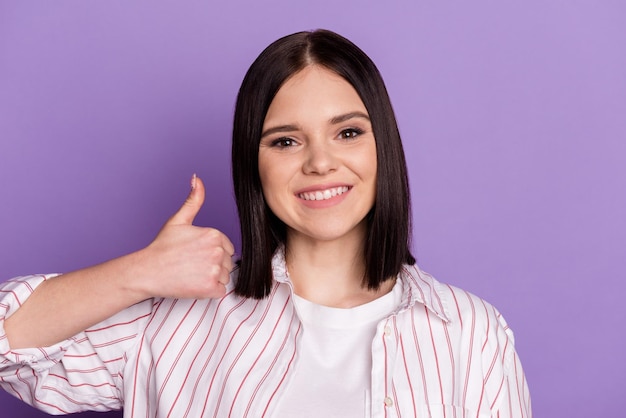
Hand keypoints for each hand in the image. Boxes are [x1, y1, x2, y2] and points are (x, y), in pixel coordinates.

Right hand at [136, 175, 234, 299]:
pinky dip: (210, 291)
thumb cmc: (162, 247)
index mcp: (214, 234)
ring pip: (225, 277)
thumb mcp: (178, 220)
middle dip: (213, 265)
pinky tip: (194, 284)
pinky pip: (221, 290)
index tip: (195, 254)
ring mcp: (214, 270)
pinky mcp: (210, 288)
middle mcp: (217, 251)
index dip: (212, 252)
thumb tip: (197, 178)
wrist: (147, 271)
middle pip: (227, 263)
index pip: (227, 248)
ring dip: (212, 278)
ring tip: (192, 274)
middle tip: (192, 265)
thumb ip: (193, 200)